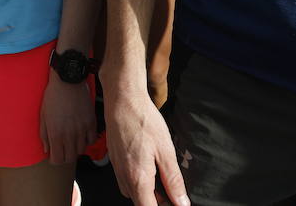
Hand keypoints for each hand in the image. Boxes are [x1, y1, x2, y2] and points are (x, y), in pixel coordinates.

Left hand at [38, 74, 96, 164]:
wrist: (68, 80)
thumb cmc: (52, 96)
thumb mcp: (43, 115)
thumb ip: (44, 135)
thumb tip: (46, 149)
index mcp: (56, 134)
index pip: (58, 160)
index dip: (54, 160)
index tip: (53, 156)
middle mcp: (70, 135)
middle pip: (70, 158)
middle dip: (64, 157)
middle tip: (62, 150)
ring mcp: (82, 129)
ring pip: (81, 151)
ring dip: (75, 149)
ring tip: (71, 141)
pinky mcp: (91, 122)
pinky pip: (91, 140)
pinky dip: (87, 141)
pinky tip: (82, 135)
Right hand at [105, 86, 189, 205]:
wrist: (123, 100)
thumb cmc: (143, 120)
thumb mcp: (166, 151)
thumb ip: (173, 181)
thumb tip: (181, 202)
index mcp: (139, 179)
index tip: (175, 203)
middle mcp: (124, 177)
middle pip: (141, 203)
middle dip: (158, 201)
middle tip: (173, 190)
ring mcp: (117, 169)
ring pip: (133, 193)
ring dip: (148, 192)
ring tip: (162, 176)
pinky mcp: (114, 161)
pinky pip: (126, 180)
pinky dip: (139, 181)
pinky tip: (149, 167)